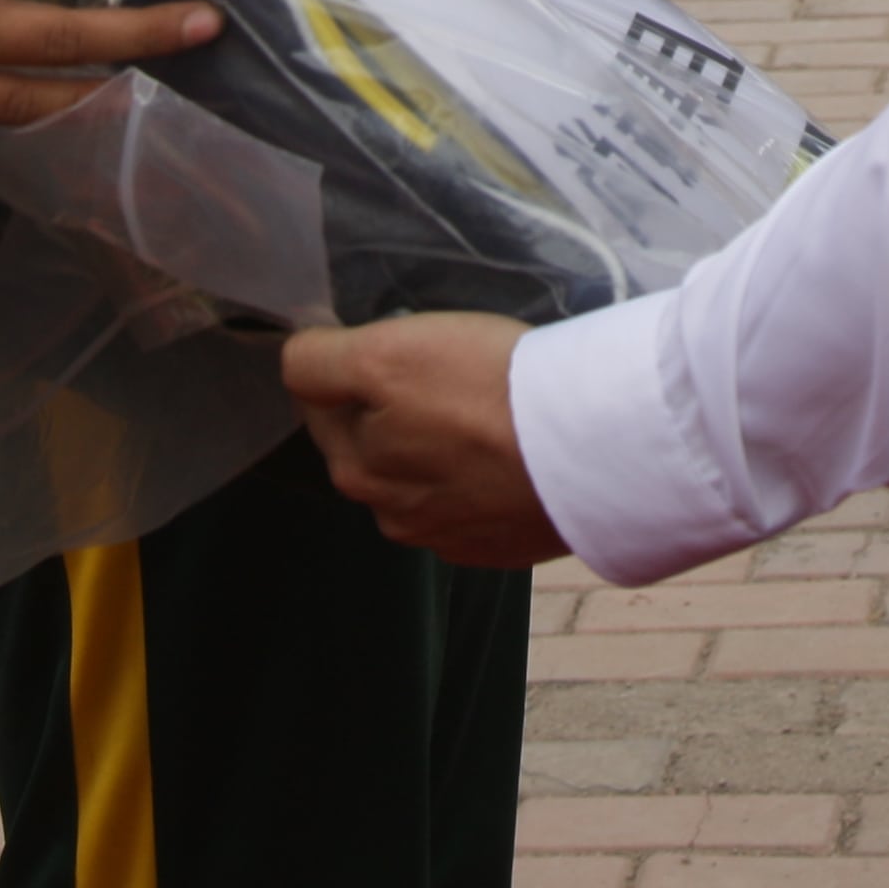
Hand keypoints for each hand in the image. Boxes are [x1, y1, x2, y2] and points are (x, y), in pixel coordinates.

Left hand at [283, 314, 566, 567]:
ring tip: (490, 406)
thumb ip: (318, 361)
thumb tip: (294, 360)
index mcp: (354, 471)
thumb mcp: (384, 354)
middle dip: (396, 407)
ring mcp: (454, 538)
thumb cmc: (486, 390)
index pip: (322, 402)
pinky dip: (487, 473)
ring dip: (443, 443)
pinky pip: (480, 499)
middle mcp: (395, 517)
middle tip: (450, 369)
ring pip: (428, 474)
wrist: (594, 449)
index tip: (399, 342)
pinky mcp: (507, 545)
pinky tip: (516, 446)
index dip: (353, 362)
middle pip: (375, 443)